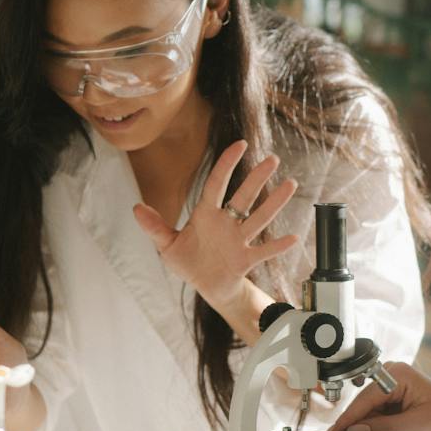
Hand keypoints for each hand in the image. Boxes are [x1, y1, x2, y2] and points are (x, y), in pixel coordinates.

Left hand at [131, 139, 300, 306]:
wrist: (206, 287)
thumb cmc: (189, 261)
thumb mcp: (167, 246)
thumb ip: (155, 227)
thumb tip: (136, 208)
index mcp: (207, 214)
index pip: (217, 183)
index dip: (226, 164)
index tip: (240, 144)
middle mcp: (226, 223)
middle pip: (244, 197)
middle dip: (257, 178)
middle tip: (273, 159)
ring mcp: (239, 240)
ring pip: (259, 218)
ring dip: (275, 202)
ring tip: (291, 184)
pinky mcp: (245, 260)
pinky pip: (263, 251)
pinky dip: (277, 246)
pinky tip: (293, 238)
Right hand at [325, 361, 430, 430]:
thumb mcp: (415, 426)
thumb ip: (383, 428)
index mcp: (398, 374)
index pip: (365, 398)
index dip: (348, 419)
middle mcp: (392, 374)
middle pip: (364, 403)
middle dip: (361, 425)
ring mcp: (392, 384)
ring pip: (370, 410)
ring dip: (375, 427)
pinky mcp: (393, 395)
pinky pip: (377, 412)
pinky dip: (380, 426)